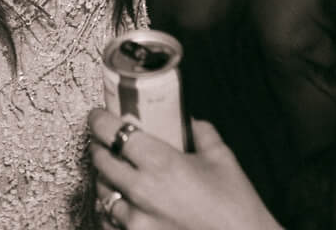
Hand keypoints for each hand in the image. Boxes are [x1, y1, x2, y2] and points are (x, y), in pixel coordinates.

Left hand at [87, 111, 280, 229]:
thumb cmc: (236, 207)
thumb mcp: (222, 159)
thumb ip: (202, 132)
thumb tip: (189, 120)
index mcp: (160, 163)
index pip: (113, 132)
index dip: (99, 120)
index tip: (98, 115)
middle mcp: (141, 192)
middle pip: (100, 160)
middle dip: (100, 147)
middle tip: (105, 141)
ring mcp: (136, 222)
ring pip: (102, 192)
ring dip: (106, 181)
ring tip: (116, 175)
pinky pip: (108, 223)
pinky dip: (112, 212)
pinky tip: (123, 207)